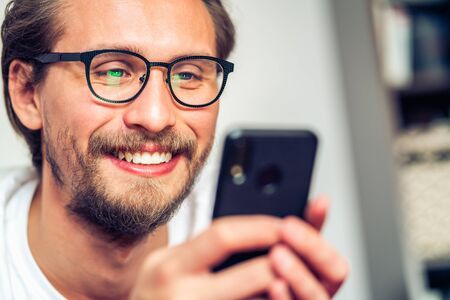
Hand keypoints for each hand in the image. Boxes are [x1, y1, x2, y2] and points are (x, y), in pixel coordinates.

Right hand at [130, 197, 348, 299]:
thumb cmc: (154, 297)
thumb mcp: (167, 266)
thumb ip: (200, 250)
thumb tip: (248, 230)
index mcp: (169, 265)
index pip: (223, 235)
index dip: (260, 228)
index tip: (283, 225)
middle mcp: (177, 292)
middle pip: (248, 274)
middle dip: (280, 262)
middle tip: (299, 254)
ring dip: (279, 288)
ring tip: (291, 278)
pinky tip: (272, 296)